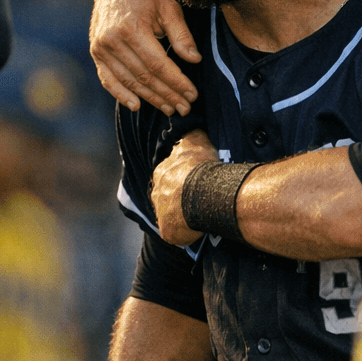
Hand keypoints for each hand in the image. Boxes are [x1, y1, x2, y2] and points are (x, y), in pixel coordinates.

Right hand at [90, 0, 199, 115]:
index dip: (176, 82)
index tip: (192, 94)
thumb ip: (181, 35)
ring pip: (129, 81)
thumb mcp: (169, 8)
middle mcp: (113, 40)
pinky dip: (121, 95)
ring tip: (169, 108)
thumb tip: (194, 60)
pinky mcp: (96, 52)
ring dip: (150, 98)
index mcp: (132, 28)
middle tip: (184, 107)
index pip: (158, 64)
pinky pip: (108, 79)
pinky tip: (137, 105)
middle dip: (167, 94)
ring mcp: (101, 48)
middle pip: (144, 76)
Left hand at [151, 130, 218, 246]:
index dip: (181, 179)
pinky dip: (185, 233)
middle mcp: (157, 192)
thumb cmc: (202, 167)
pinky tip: (197, 230)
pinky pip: (175, 234)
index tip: (193, 182)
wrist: (204, 192)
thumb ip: (192, 136)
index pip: (168, 176)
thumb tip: (190, 127)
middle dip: (178, 199)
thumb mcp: (197, 143)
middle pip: (166, 196)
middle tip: (196, 201)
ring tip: (198, 216)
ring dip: (180, 216)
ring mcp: (160, 213)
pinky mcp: (167, 231)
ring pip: (169, 215)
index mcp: (161, 172)